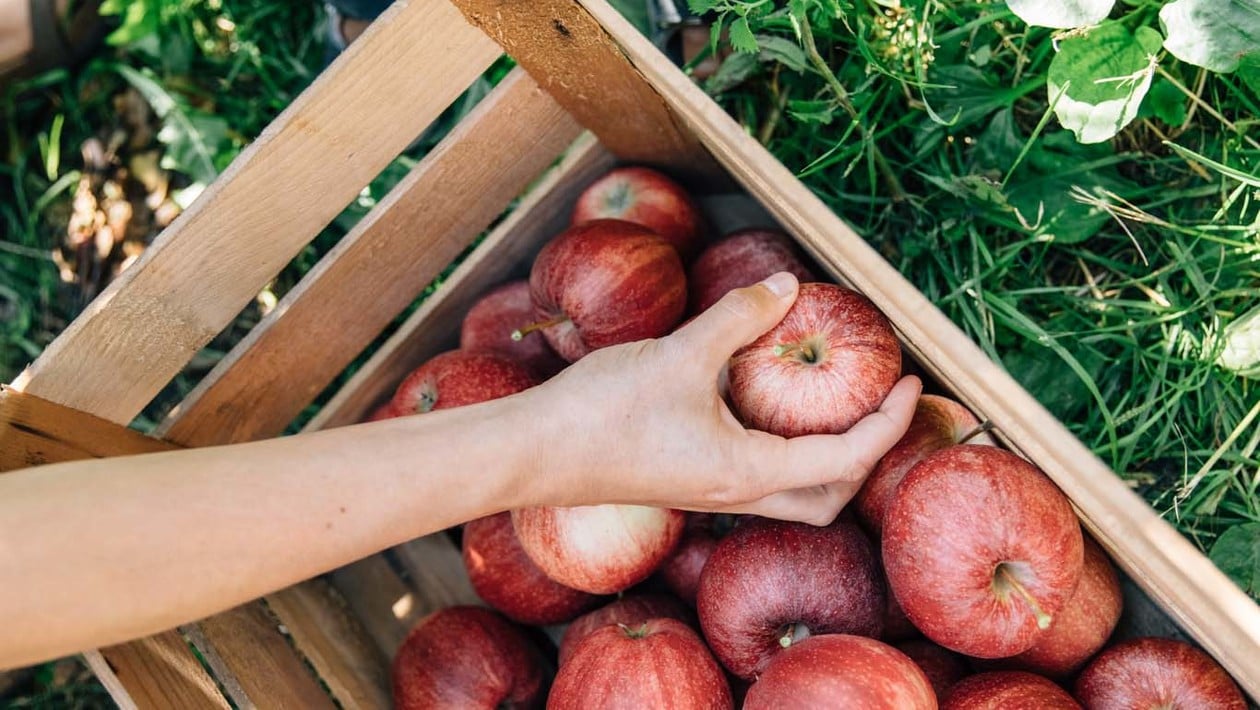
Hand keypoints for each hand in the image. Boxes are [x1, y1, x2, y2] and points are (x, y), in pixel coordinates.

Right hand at [521, 272, 921, 524]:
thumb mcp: (680, 354)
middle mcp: (737, 492)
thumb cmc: (605, 413)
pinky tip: (762, 400)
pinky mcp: (686, 479)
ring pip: (791, 490)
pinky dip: (781, 444)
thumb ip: (738, 318)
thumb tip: (786, 286)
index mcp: (749, 472)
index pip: (847, 459)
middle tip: (879, 406)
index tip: (910, 383)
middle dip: (866, 458)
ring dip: (825, 457)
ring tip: (832, 404)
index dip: (889, 423)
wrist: (533, 454)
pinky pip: (755, 472)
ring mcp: (709, 490)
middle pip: (828, 497)